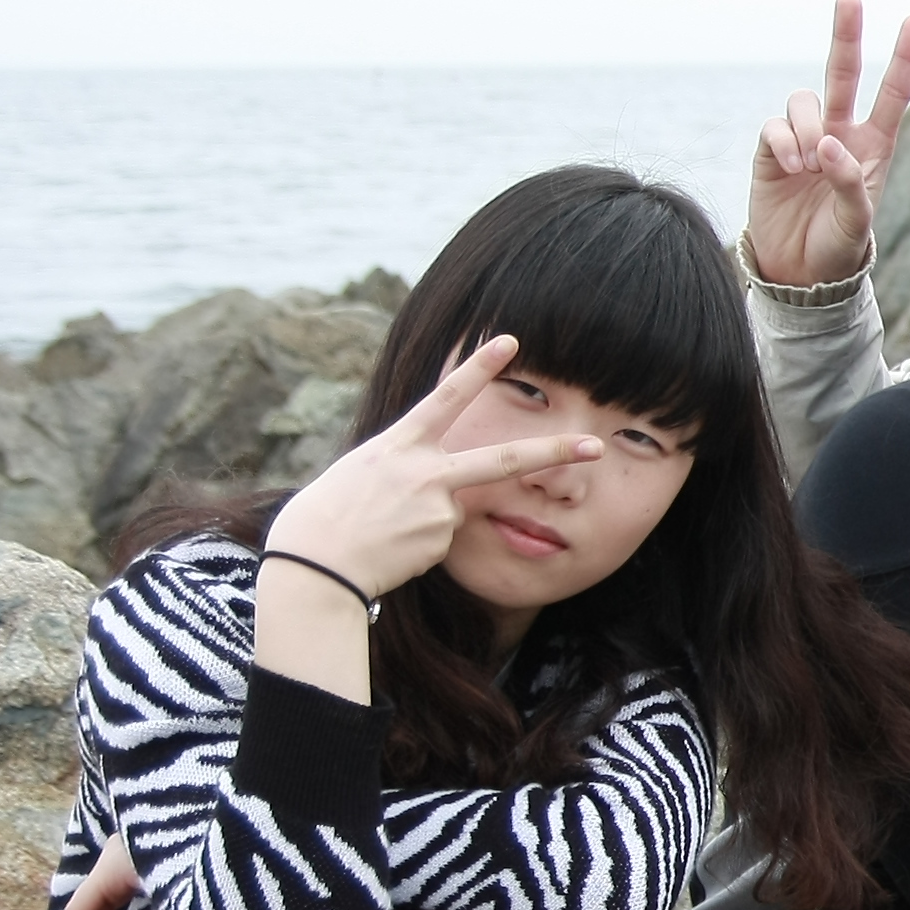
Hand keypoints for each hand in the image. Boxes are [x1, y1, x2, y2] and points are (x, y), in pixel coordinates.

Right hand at [266, 333, 603, 601]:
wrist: (314, 567)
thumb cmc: (323, 518)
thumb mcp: (360, 474)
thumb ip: (404, 467)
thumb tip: (438, 486)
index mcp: (397, 444)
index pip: (446, 397)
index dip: (479, 368)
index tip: (510, 341)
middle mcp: (424, 470)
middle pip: (503, 460)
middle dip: (553, 452)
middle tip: (595, 446)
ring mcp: (438, 507)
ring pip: (455, 507)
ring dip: (424, 521)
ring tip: (382, 532)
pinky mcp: (441, 540)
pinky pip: (441, 537)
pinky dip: (419, 543)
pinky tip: (389, 549)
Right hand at [746, 0, 909, 287]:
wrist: (798, 274)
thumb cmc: (838, 248)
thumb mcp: (855, 221)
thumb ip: (849, 183)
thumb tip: (828, 145)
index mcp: (874, 147)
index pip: (892, 95)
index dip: (904, 58)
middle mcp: (840, 134)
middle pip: (844, 74)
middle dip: (846, 34)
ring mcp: (804, 139)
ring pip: (805, 100)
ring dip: (808, 126)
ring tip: (810, 163)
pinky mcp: (770, 151)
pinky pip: (775, 126)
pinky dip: (783, 141)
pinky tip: (790, 165)